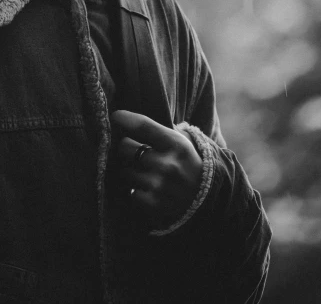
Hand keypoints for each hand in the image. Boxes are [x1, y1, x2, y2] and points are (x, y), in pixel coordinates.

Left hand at [111, 109, 202, 228]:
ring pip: (125, 170)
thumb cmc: (184, 162)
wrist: (205, 197)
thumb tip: (123, 119)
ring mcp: (160, 186)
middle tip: (132, 150)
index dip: (124, 119)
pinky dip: (134, 189)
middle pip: (125, 147)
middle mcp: (167, 164)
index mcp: (175, 144)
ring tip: (142, 171)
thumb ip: (156, 131)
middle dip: (126, 147)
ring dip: (129, 169)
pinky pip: (130, 191)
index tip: (115, 116)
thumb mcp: (179, 141)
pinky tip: (146, 187)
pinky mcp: (153, 204)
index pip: (143, 125)